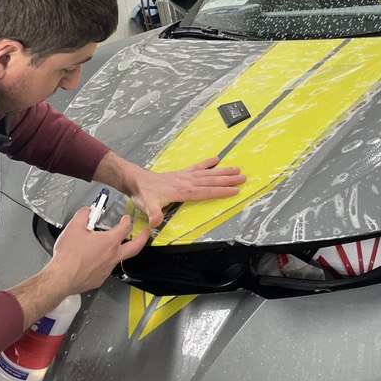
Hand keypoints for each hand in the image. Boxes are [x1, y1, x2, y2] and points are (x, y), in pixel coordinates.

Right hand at [49, 208, 148, 293]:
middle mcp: (112, 256)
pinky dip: (103, 262)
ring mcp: (108, 269)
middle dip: (143, 238)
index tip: (126, 218)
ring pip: (118, 258)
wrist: (61, 278)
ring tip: (110, 246)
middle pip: (136, 247)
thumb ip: (83, 214)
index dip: (126, 221)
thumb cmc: (68, 256)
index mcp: (109, 242)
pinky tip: (95, 259)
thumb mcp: (74, 227)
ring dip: (118, 250)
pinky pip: (106, 268)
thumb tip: (87, 211)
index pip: (125, 228)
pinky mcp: (100, 279)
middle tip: (145, 233)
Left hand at [129, 157, 245, 227]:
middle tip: (243, 177)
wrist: (137, 181)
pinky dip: (207, 163)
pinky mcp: (181, 173)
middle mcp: (187, 181)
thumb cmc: (144, 194)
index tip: (235, 190)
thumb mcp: (147, 206)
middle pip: (211, 180)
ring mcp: (184, 176)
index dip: (220, 191)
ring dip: (222, 171)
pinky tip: (215, 159)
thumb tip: (155, 221)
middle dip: (227, 179)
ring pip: (208, 173)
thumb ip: (153, 213)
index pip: (206, 191)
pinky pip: (197, 167)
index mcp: (183, 190)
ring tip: (236, 169)